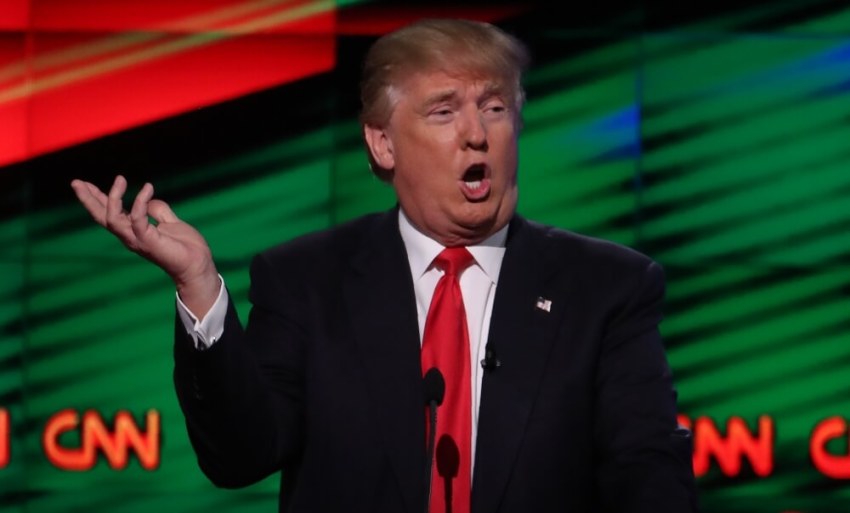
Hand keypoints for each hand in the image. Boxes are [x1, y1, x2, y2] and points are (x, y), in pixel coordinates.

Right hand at [71, 175, 219, 315]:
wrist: (197, 264)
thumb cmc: (185, 247)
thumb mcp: (170, 222)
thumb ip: (157, 210)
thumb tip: (148, 198)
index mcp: (133, 231)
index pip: (109, 213)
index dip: (97, 199)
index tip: (85, 184)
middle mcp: (130, 236)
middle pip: (102, 217)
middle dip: (88, 199)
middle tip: (76, 182)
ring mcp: (137, 240)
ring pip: (112, 219)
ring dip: (113, 198)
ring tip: (120, 179)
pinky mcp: (149, 241)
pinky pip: (138, 219)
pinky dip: (140, 202)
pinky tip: (147, 188)